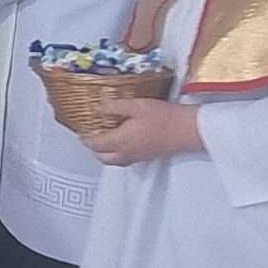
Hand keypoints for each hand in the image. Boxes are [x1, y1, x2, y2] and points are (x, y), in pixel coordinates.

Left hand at [81, 99, 200, 165]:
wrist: (187, 130)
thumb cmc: (163, 117)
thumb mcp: (136, 106)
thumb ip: (113, 107)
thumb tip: (96, 107)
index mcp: (120, 141)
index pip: (95, 144)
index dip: (85, 138)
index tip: (80, 131)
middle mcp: (126, 153)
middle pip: (102, 157)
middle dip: (93, 149)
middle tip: (89, 137)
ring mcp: (138, 157)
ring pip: (114, 161)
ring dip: (105, 154)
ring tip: (104, 140)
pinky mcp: (148, 157)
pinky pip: (126, 160)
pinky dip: (118, 155)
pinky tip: (123, 143)